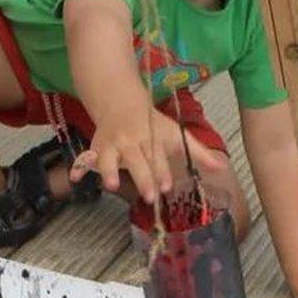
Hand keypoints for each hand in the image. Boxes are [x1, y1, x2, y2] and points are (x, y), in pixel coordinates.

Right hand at [69, 108, 224, 202]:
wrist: (120, 101)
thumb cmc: (151, 123)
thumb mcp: (175, 133)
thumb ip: (196, 151)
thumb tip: (221, 167)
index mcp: (151, 138)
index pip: (158, 157)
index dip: (162, 171)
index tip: (167, 186)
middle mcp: (131, 142)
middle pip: (137, 161)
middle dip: (143, 177)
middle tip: (149, 196)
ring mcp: (111, 145)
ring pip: (109, 158)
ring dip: (110, 171)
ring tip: (112, 185)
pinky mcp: (96, 148)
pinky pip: (84, 159)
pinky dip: (78, 168)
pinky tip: (76, 178)